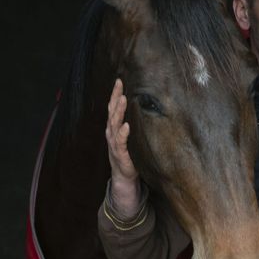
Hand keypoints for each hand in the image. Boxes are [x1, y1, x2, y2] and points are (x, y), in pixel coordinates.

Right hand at [105, 79, 140, 215]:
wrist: (125, 178)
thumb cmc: (130, 155)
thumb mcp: (132, 137)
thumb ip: (136, 124)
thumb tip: (147, 107)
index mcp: (114, 128)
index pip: (113, 107)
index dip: (115, 93)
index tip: (120, 79)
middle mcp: (112, 133)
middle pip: (111, 111)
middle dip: (115, 97)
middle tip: (119, 83)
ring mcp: (114, 144)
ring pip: (114, 124)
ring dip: (118, 111)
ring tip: (123, 99)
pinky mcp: (119, 155)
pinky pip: (120, 142)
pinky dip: (122, 133)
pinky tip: (126, 126)